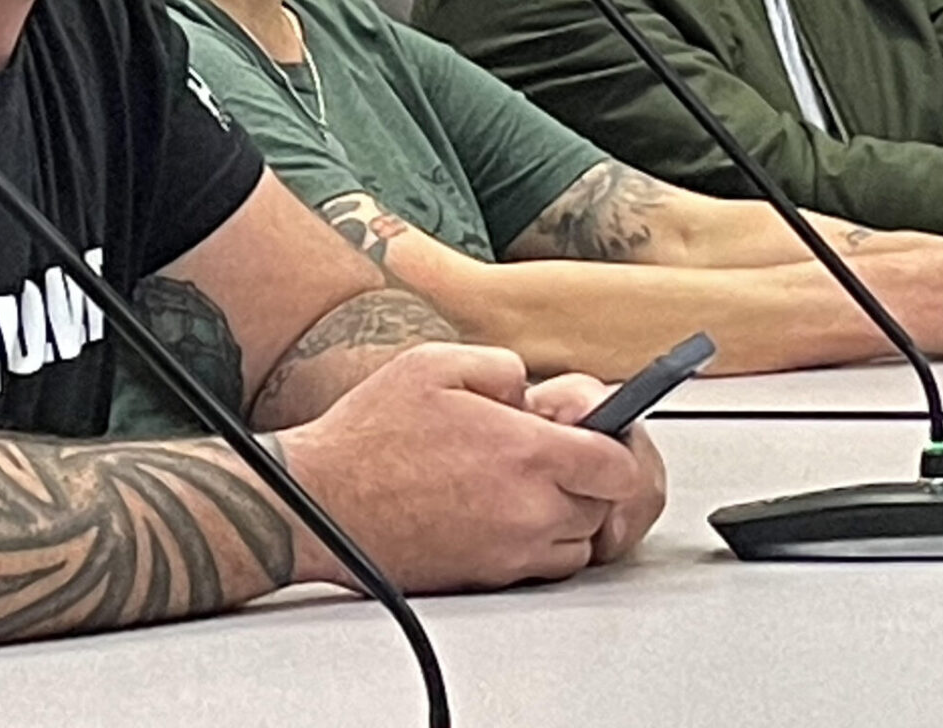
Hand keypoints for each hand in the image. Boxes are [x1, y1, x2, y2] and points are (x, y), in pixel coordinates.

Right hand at [278, 342, 649, 591]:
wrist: (321, 505)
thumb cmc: (368, 439)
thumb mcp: (436, 364)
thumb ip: (504, 367)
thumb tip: (532, 390)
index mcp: (525, 453)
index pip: (620, 462)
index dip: (619, 442)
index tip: (604, 431)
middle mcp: (527, 511)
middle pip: (608, 502)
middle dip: (592, 472)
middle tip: (558, 448)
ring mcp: (510, 551)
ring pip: (582, 538)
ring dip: (570, 508)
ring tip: (526, 478)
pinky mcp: (488, 578)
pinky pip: (544, 564)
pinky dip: (541, 539)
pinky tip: (505, 506)